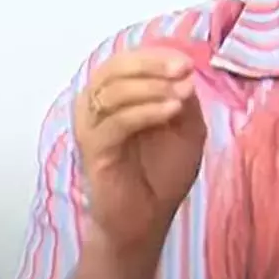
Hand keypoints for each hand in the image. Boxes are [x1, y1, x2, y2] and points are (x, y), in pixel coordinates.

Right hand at [73, 47, 205, 254]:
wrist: (146, 221)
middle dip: (152, 65)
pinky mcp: (93, 149)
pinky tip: (171, 110)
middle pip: (115, 68)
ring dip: (151, 86)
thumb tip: (184, 72)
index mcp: (116, 94)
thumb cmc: (162, 175)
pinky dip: (145, 111)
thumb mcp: (186, 129)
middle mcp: (97, 105)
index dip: (156, 56)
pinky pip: (116, 121)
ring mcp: (91, 126)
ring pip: (113, 91)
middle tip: (183, 70)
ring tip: (181, 94)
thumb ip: (183, 99)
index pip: (128, 60)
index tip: (187, 62)